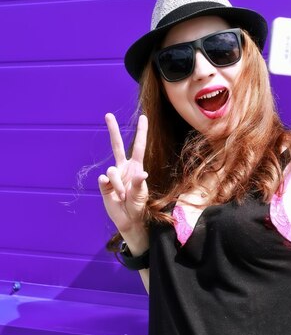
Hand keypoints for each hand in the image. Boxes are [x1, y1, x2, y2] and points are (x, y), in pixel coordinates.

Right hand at [97, 113, 149, 237]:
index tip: (143, 117)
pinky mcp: (104, 184)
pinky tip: (113, 193)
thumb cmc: (138, 205)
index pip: (139, 146)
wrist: (128, 219)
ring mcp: (113, 175)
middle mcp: (124, 168)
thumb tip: (142, 173)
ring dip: (119, 185)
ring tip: (123, 196)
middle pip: (117, 146)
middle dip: (113, 130)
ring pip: (112, 172)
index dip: (141, 132)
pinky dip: (109, 187)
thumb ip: (140, 183)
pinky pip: (104, 180)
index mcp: (136, 167)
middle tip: (108, 115)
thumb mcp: (141, 194)